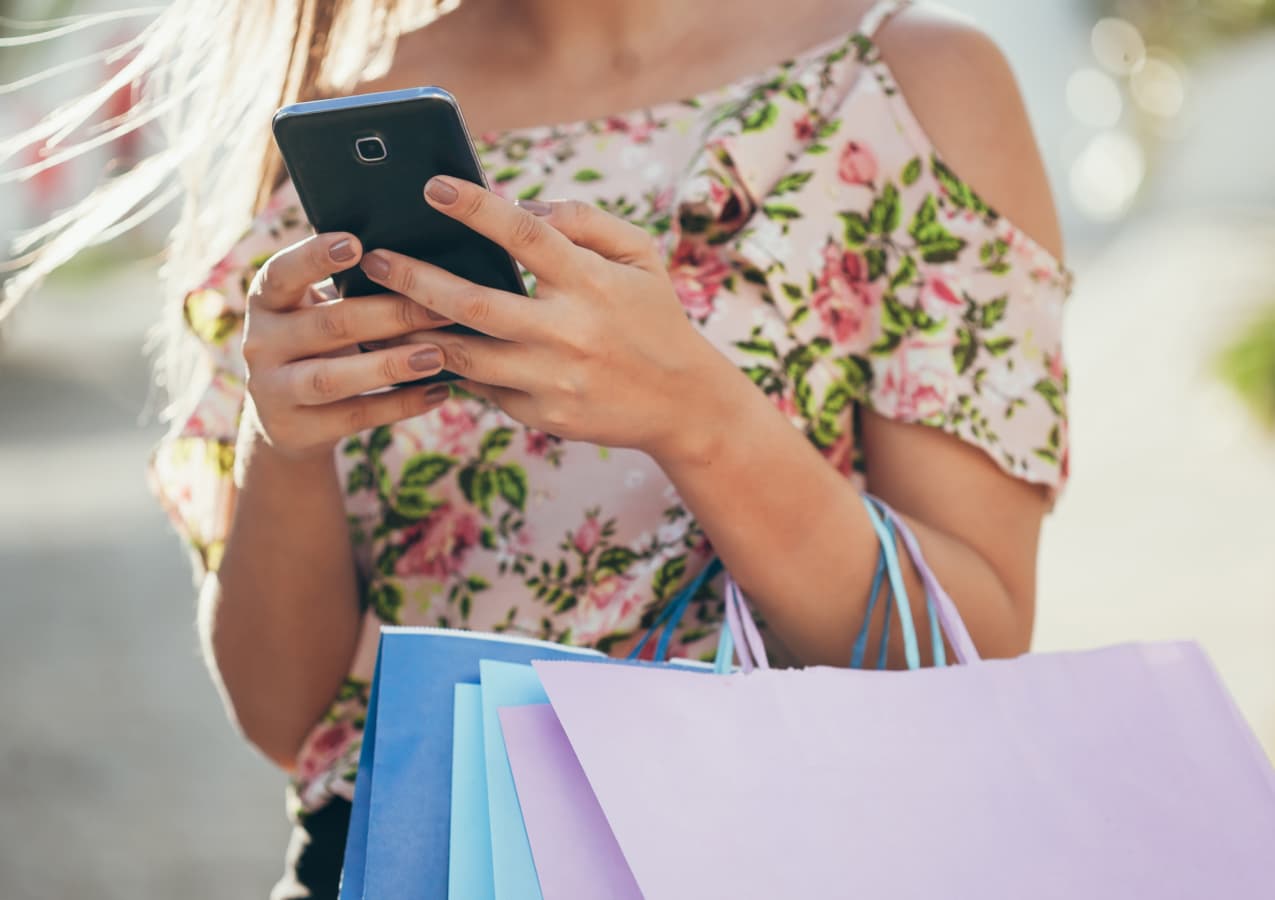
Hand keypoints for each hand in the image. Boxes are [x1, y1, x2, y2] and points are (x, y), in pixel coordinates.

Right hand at [241, 232, 455, 459]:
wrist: (282, 418)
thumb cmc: (317, 342)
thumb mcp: (315, 310)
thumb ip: (347, 288)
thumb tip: (419, 261)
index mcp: (266, 301)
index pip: (281, 274)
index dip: (314, 257)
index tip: (356, 244)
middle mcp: (260, 343)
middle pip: (327, 326)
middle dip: (389, 315)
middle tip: (440, 307)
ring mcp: (272, 391)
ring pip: (333, 378)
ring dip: (389, 366)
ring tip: (437, 356)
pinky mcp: (295, 430)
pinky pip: (354, 416)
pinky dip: (400, 405)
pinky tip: (439, 392)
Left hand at [357, 176, 742, 461]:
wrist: (683, 403)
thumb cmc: (654, 318)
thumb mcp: (640, 257)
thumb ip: (586, 221)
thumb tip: (524, 204)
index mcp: (592, 283)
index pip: (524, 234)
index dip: (475, 206)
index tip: (433, 185)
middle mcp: (568, 331)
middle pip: (473, 302)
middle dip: (414, 278)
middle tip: (373, 259)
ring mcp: (552, 378)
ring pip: (464, 354)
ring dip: (412, 333)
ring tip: (373, 312)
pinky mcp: (543, 414)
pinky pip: (482, 388)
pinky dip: (447, 368)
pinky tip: (412, 351)